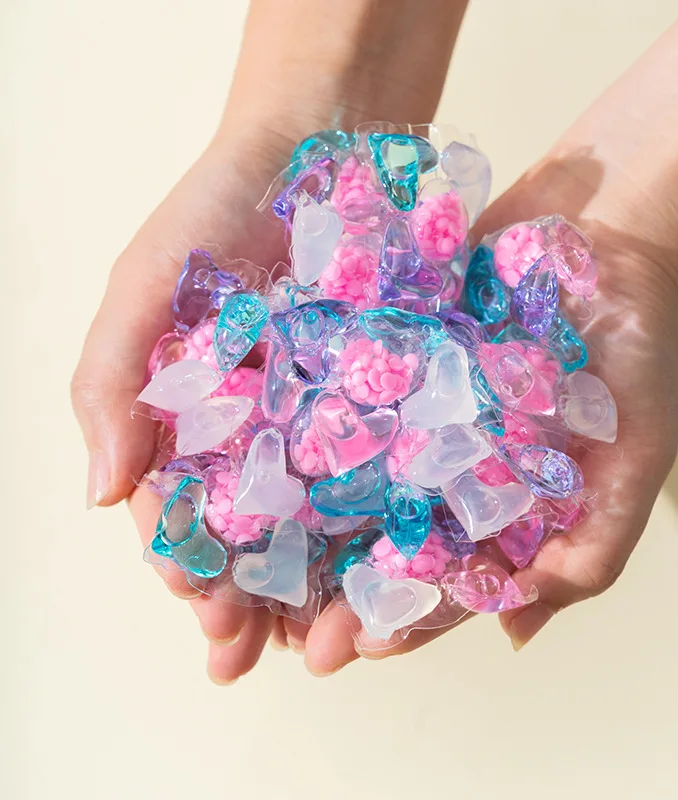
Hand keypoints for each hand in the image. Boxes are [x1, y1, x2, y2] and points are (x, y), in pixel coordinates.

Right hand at [70, 0, 467, 681]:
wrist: (317, 143)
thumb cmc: (216, 210)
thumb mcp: (141, 288)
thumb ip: (110, 385)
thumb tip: (100, 495)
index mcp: (195, 420)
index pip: (184, 515)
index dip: (187, 568)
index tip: (201, 610)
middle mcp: (262, 433)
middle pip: (253, 537)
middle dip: (249, 599)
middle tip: (254, 653)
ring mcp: (329, 420)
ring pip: (321, 524)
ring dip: (316, 586)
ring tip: (320, 641)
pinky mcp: (391, 397)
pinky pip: (387, 472)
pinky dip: (384, 523)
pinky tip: (387, 570)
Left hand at [302, 153, 677, 671]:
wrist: (609, 232)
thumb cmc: (636, 351)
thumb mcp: (635, 458)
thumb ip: (591, 548)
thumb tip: (515, 634)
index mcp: (505, 505)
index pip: (447, 579)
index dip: (404, 618)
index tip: (354, 650)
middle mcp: (450, 466)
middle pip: (384, 540)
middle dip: (335, 587)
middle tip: (281, 631)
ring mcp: (416, 411)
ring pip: (351, 478)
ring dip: (304, 521)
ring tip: (250, 559)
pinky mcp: (391, 353)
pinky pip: (343, 396)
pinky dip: (304, 425)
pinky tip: (256, 454)